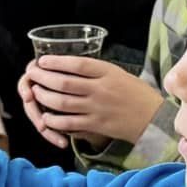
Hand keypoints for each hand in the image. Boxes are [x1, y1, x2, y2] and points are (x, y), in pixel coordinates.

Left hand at [19, 55, 164, 148]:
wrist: (153, 118)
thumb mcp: (118, 74)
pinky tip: (46, 117)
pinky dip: (54, 120)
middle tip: (32, 76)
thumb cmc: (135, 93)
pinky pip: (69, 123)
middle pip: (64, 83)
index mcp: (108, 72)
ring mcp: (98, 109)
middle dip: (44, 79)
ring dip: (45, 98)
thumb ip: (96, 71)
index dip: (56, 62)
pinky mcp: (97, 125)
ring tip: (36, 93)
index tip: (42, 61)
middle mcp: (101, 89)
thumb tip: (67, 66)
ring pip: (63, 103)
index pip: (77, 64)